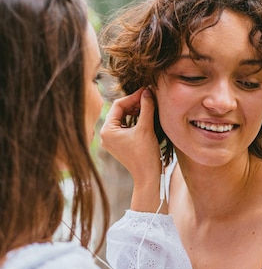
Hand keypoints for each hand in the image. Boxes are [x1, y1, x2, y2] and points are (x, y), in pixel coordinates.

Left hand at [100, 88, 165, 211]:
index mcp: (107, 130)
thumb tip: (148, 91)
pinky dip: (134, 120)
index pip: (118, 105)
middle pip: (119, 111)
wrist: (147, 176)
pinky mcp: (118, 144)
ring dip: (135, 111)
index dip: (133, 96)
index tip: (147, 91)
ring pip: (122, 117)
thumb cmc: (145, 154)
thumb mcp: (146, 128)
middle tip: (148, 97)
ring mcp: (111, 140)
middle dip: (134, 103)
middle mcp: (105, 134)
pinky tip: (144, 116)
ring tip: (147, 106)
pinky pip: (124, 126)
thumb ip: (146, 107)